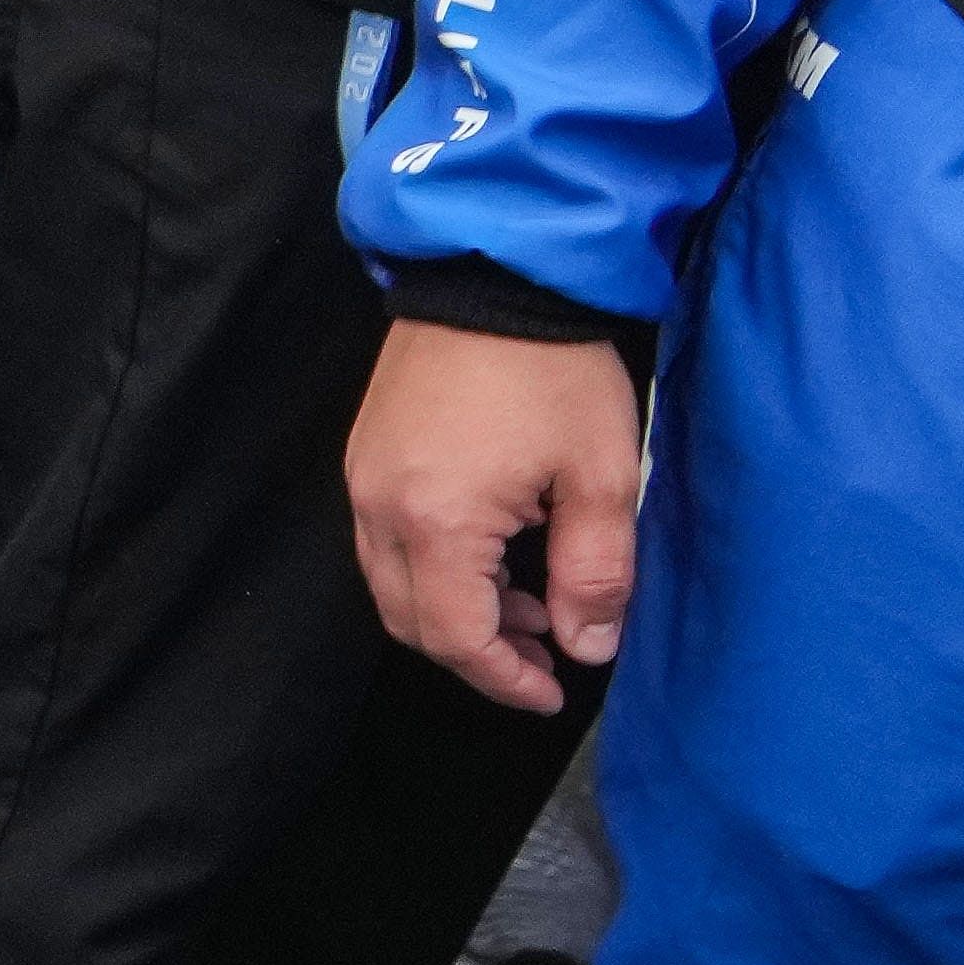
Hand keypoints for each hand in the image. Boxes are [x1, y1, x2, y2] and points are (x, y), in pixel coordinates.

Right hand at [348, 319, 642, 708]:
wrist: (492, 272)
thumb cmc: (552, 373)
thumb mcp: (599, 476)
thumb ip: (594, 574)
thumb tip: (587, 646)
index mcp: (436, 522)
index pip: (457, 638)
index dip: (505, 679)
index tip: (554, 692)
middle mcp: (380, 507)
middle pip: (410, 621)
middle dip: (478, 652)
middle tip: (546, 651)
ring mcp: (364, 478)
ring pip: (391, 584)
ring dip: (455, 610)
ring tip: (528, 601)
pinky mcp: (366, 453)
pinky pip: (384, 540)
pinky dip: (433, 568)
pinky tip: (492, 549)